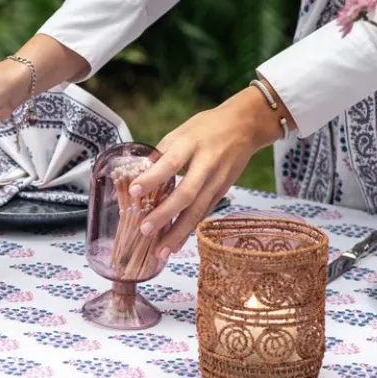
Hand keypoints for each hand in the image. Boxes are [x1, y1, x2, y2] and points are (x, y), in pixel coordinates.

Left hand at [127, 87, 284, 255]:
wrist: (244, 126)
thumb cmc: (204, 128)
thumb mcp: (180, 132)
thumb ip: (160, 154)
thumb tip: (139, 176)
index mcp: (190, 144)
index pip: (170, 163)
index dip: (152, 178)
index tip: (133, 191)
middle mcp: (206, 165)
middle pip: (187, 193)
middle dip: (165, 214)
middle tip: (145, 230)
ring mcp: (217, 181)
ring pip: (198, 211)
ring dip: (178, 233)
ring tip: (160, 251)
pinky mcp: (222, 192)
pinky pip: (203, 214)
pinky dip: (189, 230)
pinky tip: (175, 244)